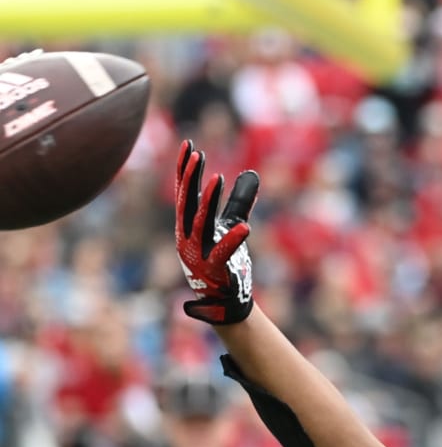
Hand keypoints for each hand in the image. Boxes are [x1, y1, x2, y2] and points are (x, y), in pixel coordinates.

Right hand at [175, 139, 259, 324]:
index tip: (189, 145)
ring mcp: (198, 254)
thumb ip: (240, 201)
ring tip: (217, 178)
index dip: (185, 170)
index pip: (184, 193)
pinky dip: (233, 240)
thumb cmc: (225, 262)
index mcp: (188, 226)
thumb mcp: (231, 225)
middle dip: (189, 178)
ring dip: (207, 200)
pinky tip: (245, 228)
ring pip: (200, 223)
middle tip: (196, 154)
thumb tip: (252, 174)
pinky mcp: (214, 270)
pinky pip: (223, 253)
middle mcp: (188, 238)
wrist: (225, 301)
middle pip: (186, 203)